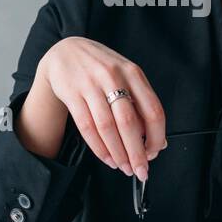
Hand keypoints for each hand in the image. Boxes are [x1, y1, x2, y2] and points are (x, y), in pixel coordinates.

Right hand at [35, 37, 166, 180]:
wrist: (64, 51)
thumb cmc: (100, 68)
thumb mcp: (125, 77)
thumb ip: (141, 104)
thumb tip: (157, 140)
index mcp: (133, 73)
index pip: (152, 110)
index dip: (156, 137)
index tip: (155, 153)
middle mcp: (113, 77)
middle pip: (129, 122)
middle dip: (136, 152)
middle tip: (140, 170)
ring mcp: (91, 85)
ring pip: (107, 127)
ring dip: (117, 153)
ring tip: (124, 167)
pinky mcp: (72, 93)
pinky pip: (87, 127)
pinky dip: (99, 147)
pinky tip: (107, 157)